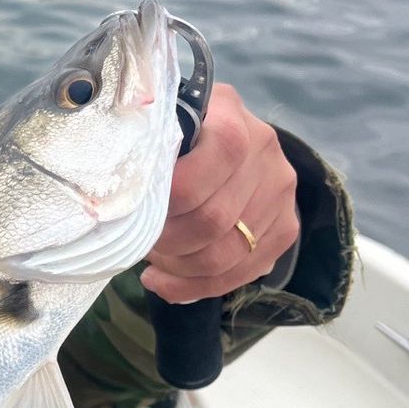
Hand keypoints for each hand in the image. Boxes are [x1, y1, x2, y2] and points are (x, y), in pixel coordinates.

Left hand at [141, 83, 299, 302]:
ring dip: (179, 270)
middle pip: (211, 223)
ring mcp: (280, 191)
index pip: (193, 181)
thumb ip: (146, 154)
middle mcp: (265, 153)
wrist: (227, 133)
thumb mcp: (160, 128)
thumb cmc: (181, 136)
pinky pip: (243, 272)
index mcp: (229, 120)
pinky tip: (169, 282)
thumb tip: (122, 203)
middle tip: (143, 243)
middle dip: (167, 244)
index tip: (138, 216)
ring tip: (155, 263)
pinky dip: (198, 287)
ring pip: (226, 255)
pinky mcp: (287, 226)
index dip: (162, 209)